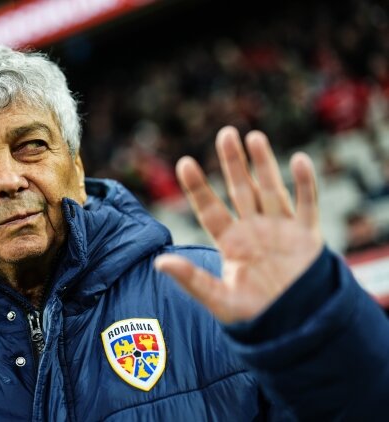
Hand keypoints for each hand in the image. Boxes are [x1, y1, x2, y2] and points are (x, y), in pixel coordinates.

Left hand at [154, 126, 322, 322]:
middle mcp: (254, 230)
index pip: (210, 209)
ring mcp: (281, 230)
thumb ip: (192, 280)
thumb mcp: (219, 299)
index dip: (198, 187)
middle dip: (233, 163)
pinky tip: (297, 160)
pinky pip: (306, 205)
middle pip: (241, 190)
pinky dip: (304, 184)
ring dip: (264, 164)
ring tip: (253, 136)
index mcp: (231, 243)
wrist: (295, 328)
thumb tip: (158, 263)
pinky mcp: (308, 237)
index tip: (184, 163)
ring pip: (270, 189)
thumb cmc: (254, 316)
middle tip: (225, 133)